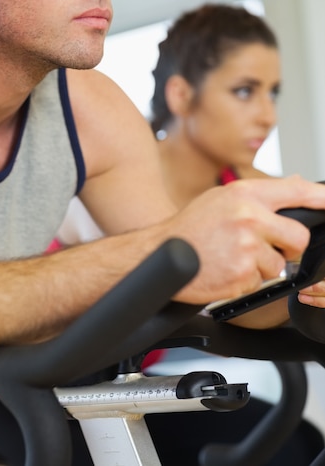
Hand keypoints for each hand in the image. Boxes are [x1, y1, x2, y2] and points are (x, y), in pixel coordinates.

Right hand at [171, 175, 324, 305]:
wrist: (161, 252)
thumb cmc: (191, 227)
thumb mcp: (222, 198)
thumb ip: (259, 195)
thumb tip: (296, 186)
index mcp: (244, 195)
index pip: (295, 191)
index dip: (321, 197)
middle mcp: (248, 217)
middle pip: (297, 237)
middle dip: (288, 247)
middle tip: (266, 247)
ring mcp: (246, 247)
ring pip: (279, 265)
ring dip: (261, 266)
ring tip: (232, 257)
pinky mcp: (241, 274)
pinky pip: (260, 282)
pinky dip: (246, 280)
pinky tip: (225, 269)